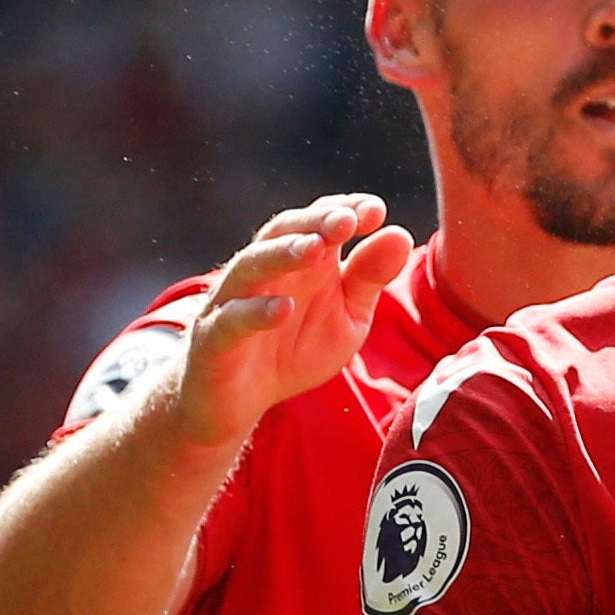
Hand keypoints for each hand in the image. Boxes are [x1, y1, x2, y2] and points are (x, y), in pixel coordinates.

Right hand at [169, 196, 414, 450]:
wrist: (236, 403)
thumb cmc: (292, 351)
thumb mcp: (345, 319)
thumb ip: (369, 280)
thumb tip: (400, 235)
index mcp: (299, 262)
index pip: (317, 221)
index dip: (343, 210)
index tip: (375, 211)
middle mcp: (264, 272)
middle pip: (282, 232)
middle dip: (314, 223)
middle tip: (345, 220)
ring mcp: (233, 302)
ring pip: (251, 267)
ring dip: (282, 254)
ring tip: (314, 248)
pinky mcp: (213, 339)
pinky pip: (232, 320)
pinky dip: (256, 312)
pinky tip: (283, 309)